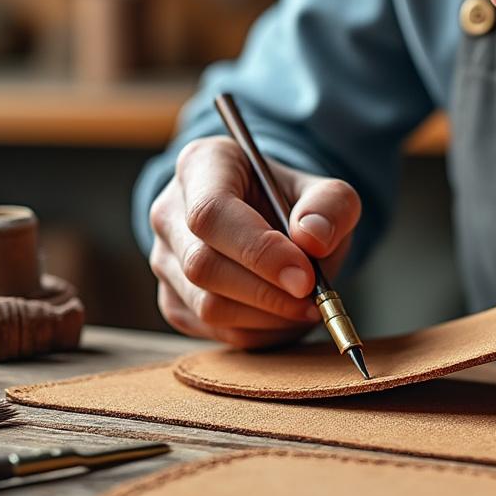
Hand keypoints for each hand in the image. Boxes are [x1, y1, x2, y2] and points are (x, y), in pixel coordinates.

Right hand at [148, 136, 360, 347]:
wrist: (275, 226)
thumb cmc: (296, 205)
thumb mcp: (328, 194)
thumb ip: (331, 206)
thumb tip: (312, 238)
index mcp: (202, 164)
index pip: (211, 212)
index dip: (258, 250)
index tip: (305, 276)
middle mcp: (170, 211)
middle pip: (202, 264)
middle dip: (266, 291)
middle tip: (313, 297)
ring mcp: (165, 258)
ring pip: (206, 304)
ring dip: (266, 315)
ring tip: (305, 304)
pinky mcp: (173, 299)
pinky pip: (212, 329)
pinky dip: (257, 331)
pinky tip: (283, 314)